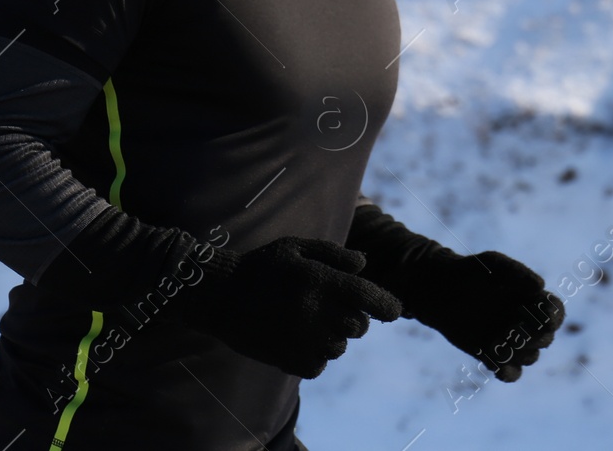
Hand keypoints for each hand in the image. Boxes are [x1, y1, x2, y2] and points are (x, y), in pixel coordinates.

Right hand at [171, 236, 403, 378]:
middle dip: (355, 319)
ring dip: (334, 338)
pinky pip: (317, 366)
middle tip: (336, 309)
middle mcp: (316, 311)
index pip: (371, 298)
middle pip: (359, 327)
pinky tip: (300, 340)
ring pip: (339, 348)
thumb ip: (334, 255)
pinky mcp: (287, 359)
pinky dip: (315, 357)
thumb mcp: (297, 247)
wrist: (219, 295)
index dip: (388, 306)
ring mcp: (302, 338)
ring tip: (313, 323)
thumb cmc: (262, 266)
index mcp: (322, 280)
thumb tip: (365, 264)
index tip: (393, 311)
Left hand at [404, 250, 564, 381]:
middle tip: (510, 329)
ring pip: (531, 357)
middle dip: (531, 336)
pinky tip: (496, 365)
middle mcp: (525, 321)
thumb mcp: (493, 264)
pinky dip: (509, 373)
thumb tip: (540, 285)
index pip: (556, 311)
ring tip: (494, 342)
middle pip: (545, 338)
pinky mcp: (493, 356)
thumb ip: (516, 271)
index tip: (545, 318)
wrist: (439, 289)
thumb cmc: (470, 271)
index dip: (554, 316)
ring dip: (517, 352)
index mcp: (532, 299)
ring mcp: (511, 340)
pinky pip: (512, 373)